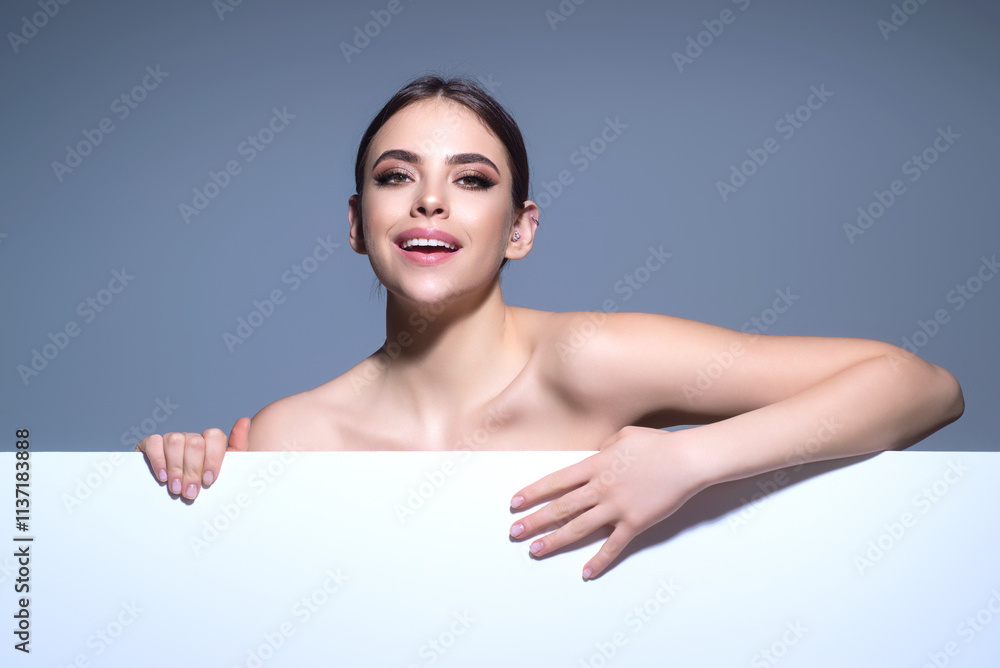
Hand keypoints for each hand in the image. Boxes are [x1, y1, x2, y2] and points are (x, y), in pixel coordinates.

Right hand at [135, 416, 250, 499]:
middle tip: (190, 491)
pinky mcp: (150, 444)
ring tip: (176, 488)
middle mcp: (191, 438)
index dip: (212, 459)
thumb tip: (244, 421)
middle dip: (193, 470)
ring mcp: (171, 439)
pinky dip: (158, 460)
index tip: (209, 480)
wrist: (178, 495)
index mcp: (209, 442)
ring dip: (176, 468)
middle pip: (195, 442)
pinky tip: (162, 477)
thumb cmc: (204, 483)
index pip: (214, 436)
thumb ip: (238, 446)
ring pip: (175, 440)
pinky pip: (153, 442)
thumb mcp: (226, 470)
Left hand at [508, 426, 706, 579]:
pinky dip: (599, 561)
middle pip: (560, 507)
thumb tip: (595, 455)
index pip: (555, 481)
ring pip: (578, 528)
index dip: (533, 492)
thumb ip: (604, 448)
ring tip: (535, 551)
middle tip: (514, 532)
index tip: (515, 503)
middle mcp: (600, 488)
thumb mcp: (623, 436)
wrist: (686, 460)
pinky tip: (586, 573)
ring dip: (554, 541)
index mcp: (595, 465)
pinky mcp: (635, 523)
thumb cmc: (657, 444)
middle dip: (534, 521)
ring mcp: (616, 508)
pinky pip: (613, 546)